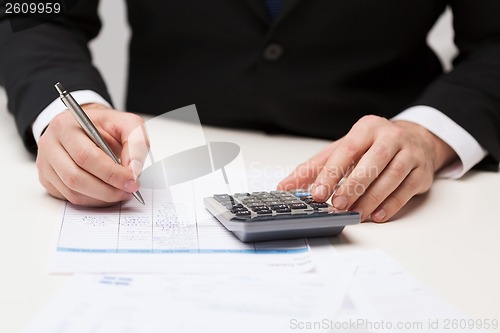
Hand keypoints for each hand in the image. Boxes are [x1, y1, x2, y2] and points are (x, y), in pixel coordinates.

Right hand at [36, 104, 148, 205]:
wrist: (88, 127)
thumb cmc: (106, 126)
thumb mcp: (127, 124)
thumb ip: (136, 143)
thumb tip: (134, 169)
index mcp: (66, 126)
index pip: (86, 156)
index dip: (111, 173)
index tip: (132, 181)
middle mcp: (50, 144)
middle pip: (75, 177)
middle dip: (108, 189)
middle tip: (129, 190)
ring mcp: (45, 164)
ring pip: (72, 192)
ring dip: (101, 198)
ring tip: (121, 192)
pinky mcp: (48, 180)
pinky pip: (70, 198)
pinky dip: (93, 200)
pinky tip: (107, 193)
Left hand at [278, 115, 456, 221]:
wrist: (415, 140)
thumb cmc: (371, 147)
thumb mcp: (342, 150)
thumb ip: (315, 167)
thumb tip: (285, 187)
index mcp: (367, 128)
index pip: (347, 150)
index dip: (331, 173)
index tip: (318, 193)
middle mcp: (391, 137)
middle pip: (373, 162)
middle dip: (354, 186)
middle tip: (338, 205)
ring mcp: (410, 154)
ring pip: (392, 177)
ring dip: (371, 198)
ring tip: (355, 214)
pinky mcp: (423, 172)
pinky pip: (407, 190)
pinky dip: (391, 205)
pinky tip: (376, 215)